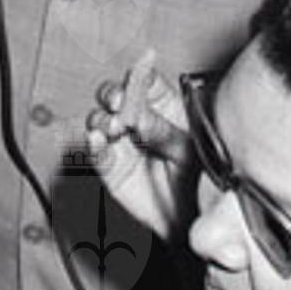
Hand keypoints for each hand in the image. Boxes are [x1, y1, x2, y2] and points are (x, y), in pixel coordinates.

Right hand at [84, 51, 190, 242]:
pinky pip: (96, 152)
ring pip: (99, 119)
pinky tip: (97, 140)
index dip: (140, 74)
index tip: (137, 73)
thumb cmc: (196, 178)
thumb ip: (164, 132)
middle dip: (112, 93)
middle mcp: (137, 120)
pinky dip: (94, 144)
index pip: (146, 81)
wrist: (188, 217)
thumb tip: (139, 117)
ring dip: (102, 119)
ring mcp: (120, 141)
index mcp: (163, 108)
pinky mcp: (109, 165)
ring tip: (114, 128)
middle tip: (118, 101)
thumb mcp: (188, 150)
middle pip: (115, 94)